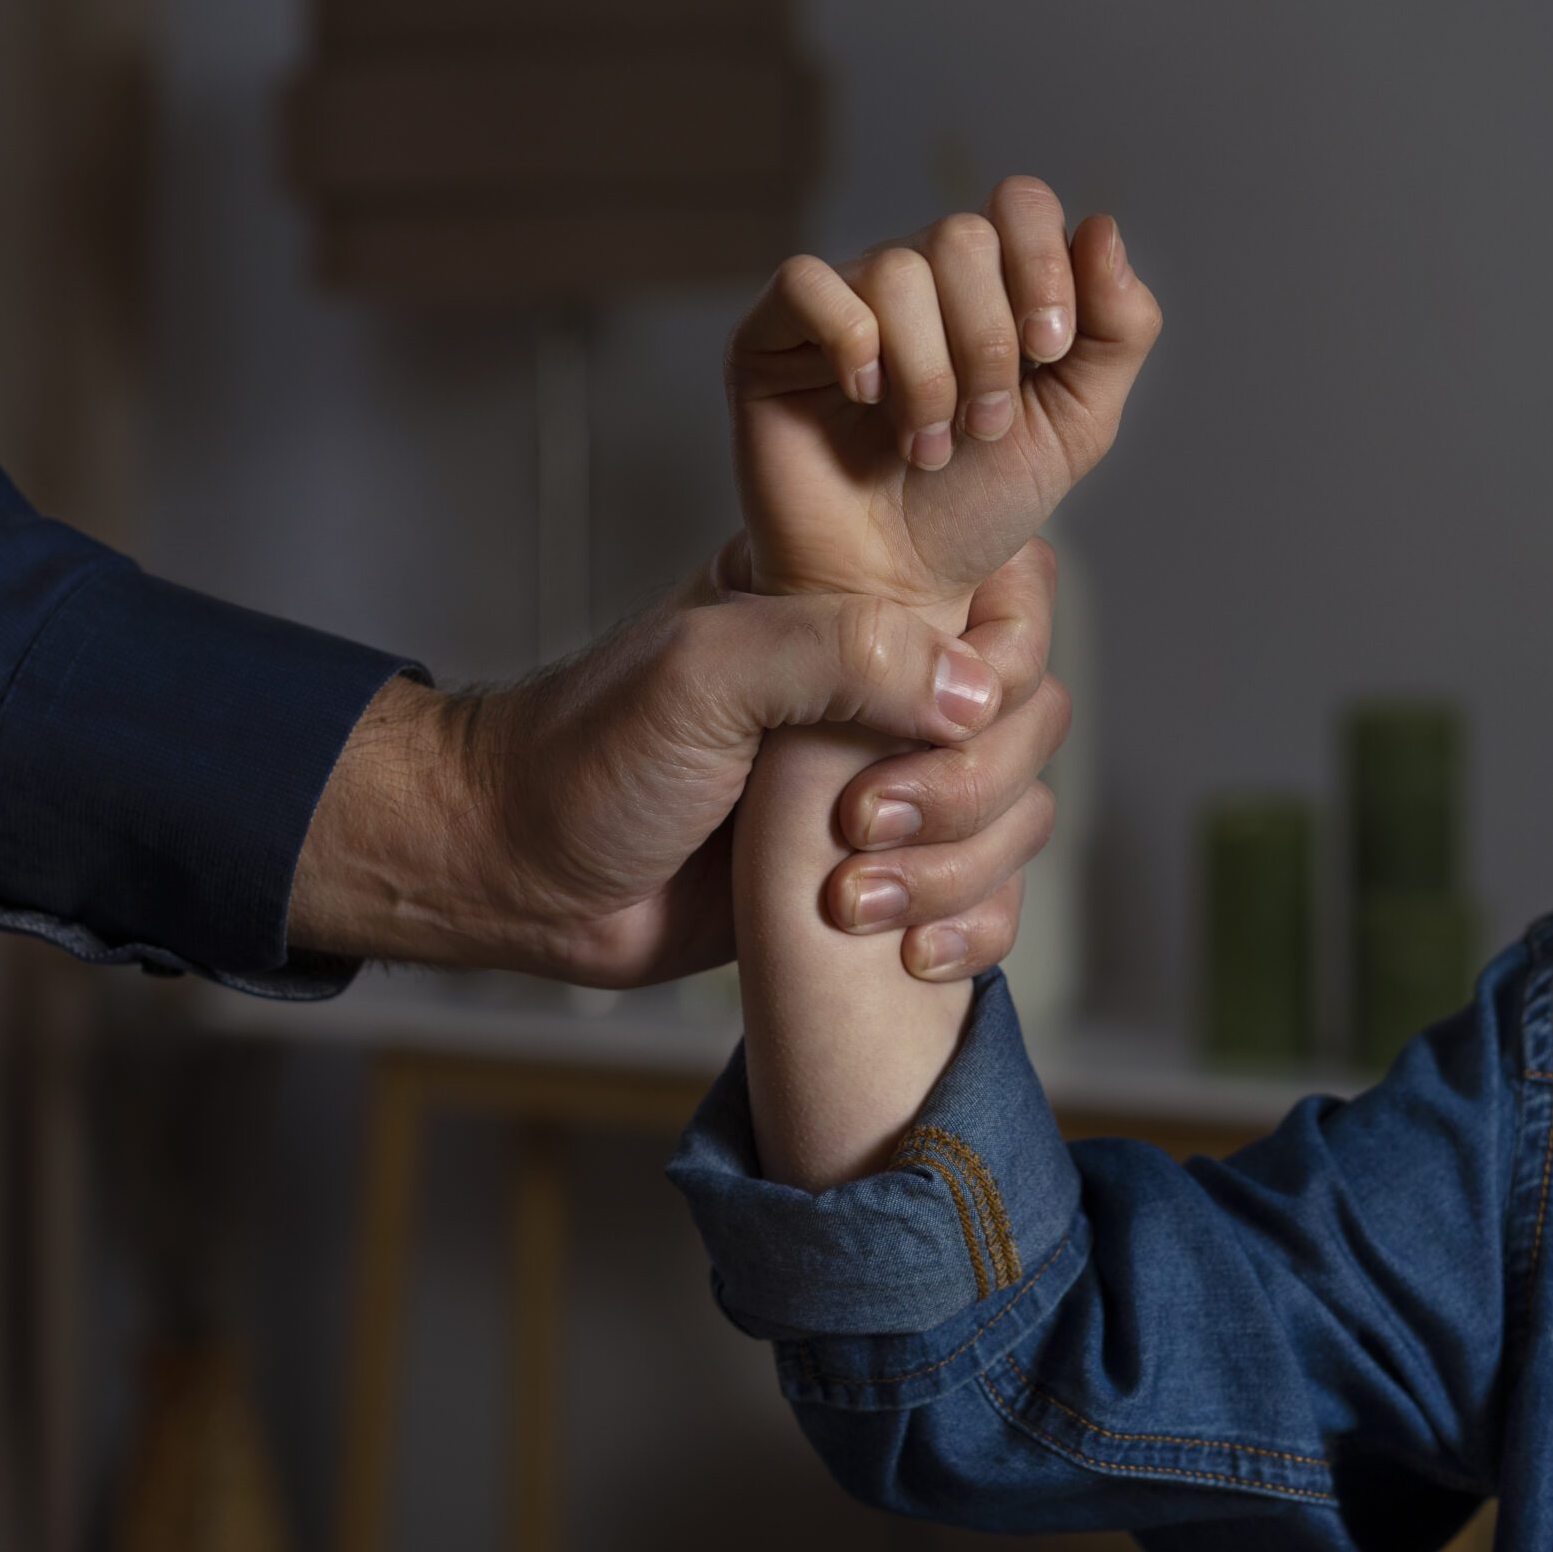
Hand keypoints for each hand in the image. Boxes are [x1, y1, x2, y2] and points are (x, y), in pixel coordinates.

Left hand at [287, 538, 1064, 986]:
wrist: (523, 876)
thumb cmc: (588, 758)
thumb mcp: (703, 672)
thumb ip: (839, 652)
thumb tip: (975, 692)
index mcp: (848, 602)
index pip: (1005, 598)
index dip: (999, 664)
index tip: (931, 720)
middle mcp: (881, 686)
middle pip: (1029, 717)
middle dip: (968, 788)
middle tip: (861, 823)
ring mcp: (885, 782)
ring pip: (1017, 814)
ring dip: (959, 869)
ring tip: (849, 900)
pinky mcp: (877, 874)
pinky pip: (986, 898)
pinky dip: (972, 928)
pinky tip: (911, 953)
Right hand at [728, 177, 1161, 611]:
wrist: (893, 591)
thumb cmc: (973, 512)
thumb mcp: (1076, 426)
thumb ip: (1117, 332)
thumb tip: (1103, 227)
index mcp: (987, 287)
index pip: (1018, 206)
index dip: (1043, 265)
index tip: (1048, 352)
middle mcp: (914, 282)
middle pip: (961, 236)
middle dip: (987, 342)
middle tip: (981, 427)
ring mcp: (841, 304)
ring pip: (896, 269)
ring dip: (928, 373)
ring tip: (924, 446)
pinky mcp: (771, 337)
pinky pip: (807, 283)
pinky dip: (851, 341)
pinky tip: (863, 400)